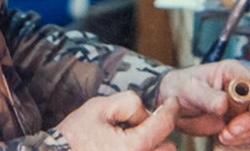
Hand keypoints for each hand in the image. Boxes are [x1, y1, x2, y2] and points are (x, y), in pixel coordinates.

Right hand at [56, 91, 179, 150]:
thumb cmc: (75, 135)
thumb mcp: (99, 107)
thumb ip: (128, 103)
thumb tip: (146, 113)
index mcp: (134, 146)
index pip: (164, 124)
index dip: (172, 109)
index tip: (174, 102)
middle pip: (168, 146)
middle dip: (157, 133)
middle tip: (136, 126)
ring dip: (152, 147)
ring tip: (129, 140)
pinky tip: (125, 148)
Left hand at [158, 60, 249, 145]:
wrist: (170, 102)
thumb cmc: (180, 87)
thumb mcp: (190, 89)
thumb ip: (207, 97)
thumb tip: (223, 104)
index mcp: (232, 72)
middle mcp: (241, 87)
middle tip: (232, 130)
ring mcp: (241, 106)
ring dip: (246, 132)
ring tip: (224, 135)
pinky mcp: (238, 121)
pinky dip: (241, 139)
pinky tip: (225, 138)